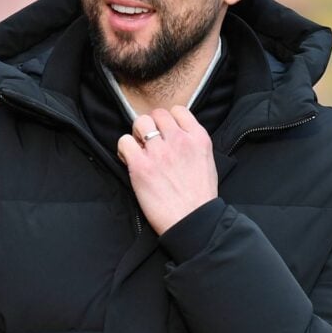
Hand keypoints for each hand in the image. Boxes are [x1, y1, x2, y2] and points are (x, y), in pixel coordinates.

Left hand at [117, 106, 217, 234]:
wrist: (192, 221)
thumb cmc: (199, 198)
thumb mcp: (207, 162)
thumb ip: (192, 144)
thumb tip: (175, 135)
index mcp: (198, 138)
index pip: (178, 110)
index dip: (169, 120)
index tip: (165, 133)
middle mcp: (179, 140)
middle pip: (157, 114)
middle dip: (152, 125)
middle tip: (150, 143)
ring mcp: (159, 152)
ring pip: (140, 122)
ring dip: (137, 134)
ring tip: (140, 150)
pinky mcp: (141, 166)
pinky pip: (124, 141)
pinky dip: (124, 149)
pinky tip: (130, 160)